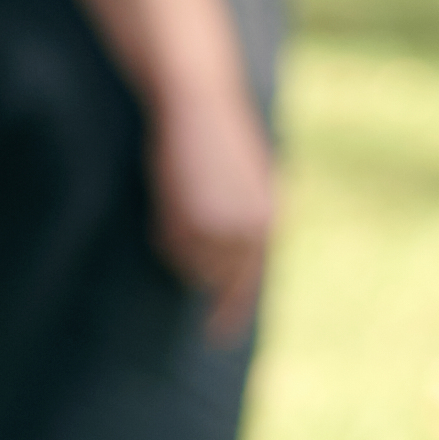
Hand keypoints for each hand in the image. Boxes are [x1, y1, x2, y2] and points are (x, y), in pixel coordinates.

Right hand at [147, 80, 275, 338]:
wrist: (200, 104)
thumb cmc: (216, 139)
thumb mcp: (244, 183)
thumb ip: (244, 224)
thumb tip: (225, 273)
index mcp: (272, 221)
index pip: (251, 280)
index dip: (232, 309)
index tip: (216, 335)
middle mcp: (258, 232)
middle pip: (217, 279)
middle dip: (195, 263)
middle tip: (180, 221)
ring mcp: (231, 230)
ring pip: (193, 266)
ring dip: (179, 243)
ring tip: (179, 199)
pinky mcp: (201, 223)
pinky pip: (174, 248)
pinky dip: (166, 232)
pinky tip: (171, 197)